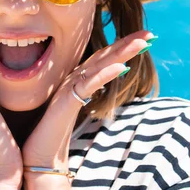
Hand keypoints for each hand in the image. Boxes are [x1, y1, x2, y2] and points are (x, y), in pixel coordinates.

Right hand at [21, 30, 153, 173]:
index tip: (145, 38)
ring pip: (97, 66)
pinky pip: (88, 85)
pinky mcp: (65, 101)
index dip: (122, 46)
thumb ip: (92, 89)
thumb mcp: (79, 106)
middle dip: (126, 43)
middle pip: (102, 56)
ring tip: (142, 43)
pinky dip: (105, 75)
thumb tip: (112, 76)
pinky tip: (122, 68)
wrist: (39, 155)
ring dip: (120, 53)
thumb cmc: (57, 132)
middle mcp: (73, 79)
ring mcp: (68, 88)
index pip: (103, 58)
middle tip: (149, 34)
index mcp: (77, 79)